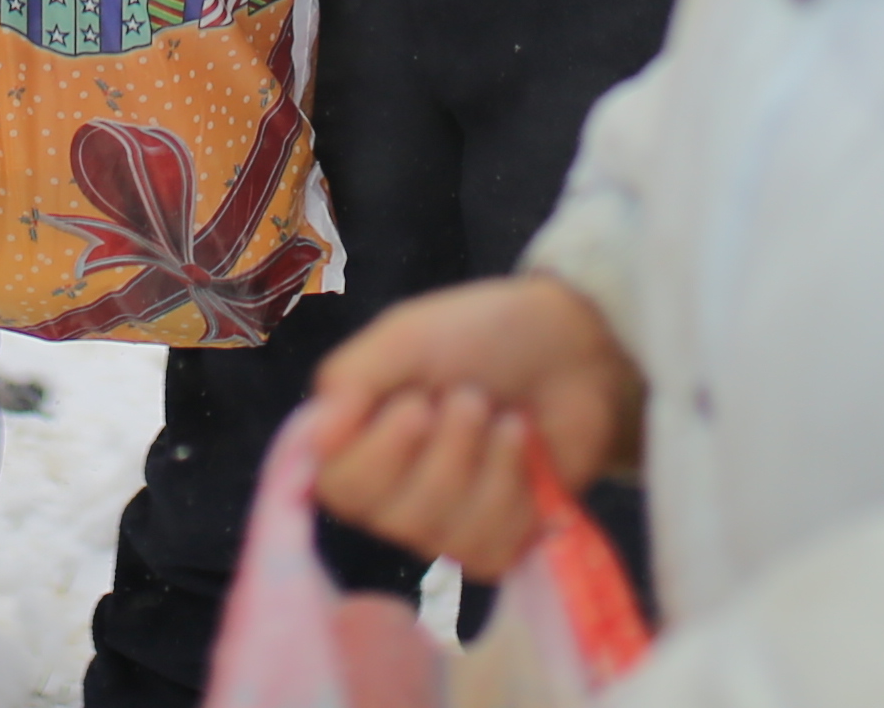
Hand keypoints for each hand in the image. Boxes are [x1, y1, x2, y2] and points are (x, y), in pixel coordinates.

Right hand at [310, 277, 646, 579]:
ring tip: (505, 418)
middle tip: (472, 397)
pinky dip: (515, 488)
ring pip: (445, 534)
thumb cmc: (479, 335)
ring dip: (485, 463)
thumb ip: (349, 380)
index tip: (414, 403)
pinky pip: (491, 548)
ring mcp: (443, 527)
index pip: (336, 485)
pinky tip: (524, 450)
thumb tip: (314, 436)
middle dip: (446, 450)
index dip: (378, 453)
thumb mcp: (405, 336)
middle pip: (392, 516)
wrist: (570, 348)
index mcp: (357, 441)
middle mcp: (391, 494)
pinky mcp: (497, 544)